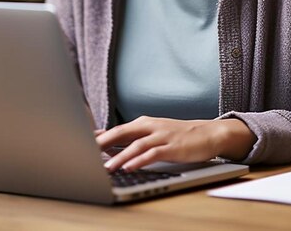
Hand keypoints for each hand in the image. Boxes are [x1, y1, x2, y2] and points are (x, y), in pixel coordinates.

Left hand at [95, 116, 255, 171]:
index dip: (100, 136)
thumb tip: (112, 148)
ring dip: (119, 156)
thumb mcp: (155, 134)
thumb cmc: (179, 136)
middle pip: (122, 132)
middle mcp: (151, 126)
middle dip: (104, 143)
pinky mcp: (172, 147)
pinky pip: (152, 153)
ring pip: (135, 145)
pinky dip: (139, 160)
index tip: (82, 142)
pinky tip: (129, 166)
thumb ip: (136, 139)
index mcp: (145, 123)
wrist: (208, 133)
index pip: (118, 129)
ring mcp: (161, 136)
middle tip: (87, 152)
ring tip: (105, 167)